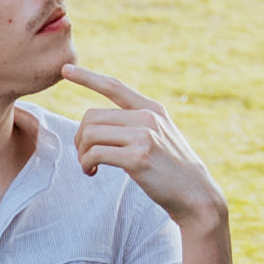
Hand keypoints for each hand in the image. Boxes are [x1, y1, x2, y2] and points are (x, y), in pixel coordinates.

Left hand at [63, 64, 225, 228]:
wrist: (196, 194)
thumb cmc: (172, 169)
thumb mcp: (160, 136)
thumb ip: (136, 124)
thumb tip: (97, 125)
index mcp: (152, 109)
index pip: (114, 87)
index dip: (88, 77)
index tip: (66, 70)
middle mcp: (147, 117)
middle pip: (92, 117)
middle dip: (80, 138)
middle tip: (85, 156)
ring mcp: (143, 136)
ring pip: (90, 134)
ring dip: (81, 154)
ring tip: (89, 166)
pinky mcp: (137, 157)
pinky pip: (95, 154)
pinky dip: (86, 164)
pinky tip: (92, 172)